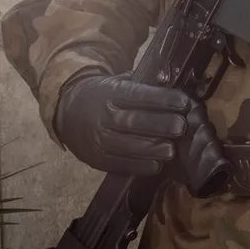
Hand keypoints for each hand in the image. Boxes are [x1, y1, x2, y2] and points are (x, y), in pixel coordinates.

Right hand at [54, 73, 227, 195]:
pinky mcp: (97, 159)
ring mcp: (98, 139)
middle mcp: (102, 117)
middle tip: (181, 126)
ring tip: (172, 150)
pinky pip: (122, 164)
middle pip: (134, 122)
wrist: (66, 114)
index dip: (162, 99)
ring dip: (153, 149)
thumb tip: (172, 82)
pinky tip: (157, 164)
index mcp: (108, 94)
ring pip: (128, 146)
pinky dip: (141, 165)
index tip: (183, 102)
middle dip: (161, 125)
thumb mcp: (115, 83)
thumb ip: (141, 85)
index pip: (138, 96)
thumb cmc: (101, 96)